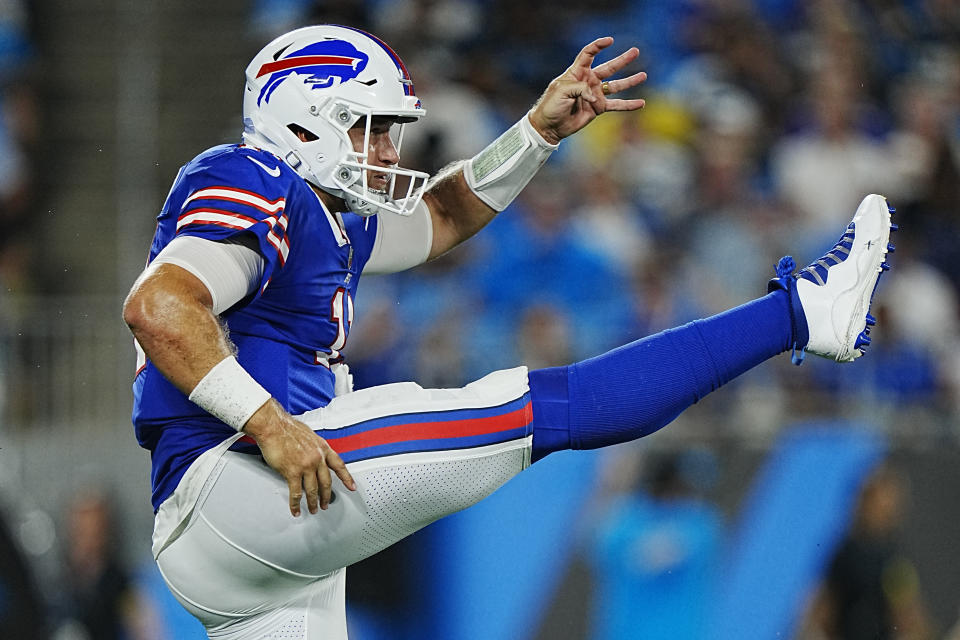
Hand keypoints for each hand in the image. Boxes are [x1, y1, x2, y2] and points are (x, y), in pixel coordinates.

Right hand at [243, 399, 355, 515]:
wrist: (273, 426)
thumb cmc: (287, 428)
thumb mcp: (310, 436)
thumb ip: (315, 448)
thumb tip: (314, 456)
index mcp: (323, 448)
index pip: (339, 466)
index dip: (347, 478)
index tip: (352, 487)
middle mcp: (317, 458)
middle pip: (326, 482)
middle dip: (327, 496)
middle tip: (326, 504)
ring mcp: (306, 466)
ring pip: (313, 490)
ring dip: (313, 502)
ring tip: (313, 509)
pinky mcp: (292, 472)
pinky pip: (296, 493)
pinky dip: (296, 504)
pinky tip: (296, 509)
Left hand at [528, 37, 646, 144]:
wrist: (550, 126)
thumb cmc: (551, 105)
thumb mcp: (562, 90)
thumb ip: (581, 89)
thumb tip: (596, 97)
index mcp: (576, 72)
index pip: (588, 54)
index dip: (598, 46)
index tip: (610, 41)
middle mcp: (588, 81)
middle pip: (608, 67)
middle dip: (622, 60)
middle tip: (636, 51)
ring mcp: (594, 94)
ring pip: (616, 85)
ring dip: (630, 80)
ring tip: (644, 75)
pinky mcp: (598, 108)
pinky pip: (616, 105)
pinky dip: (628, 105)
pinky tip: (640, 103)